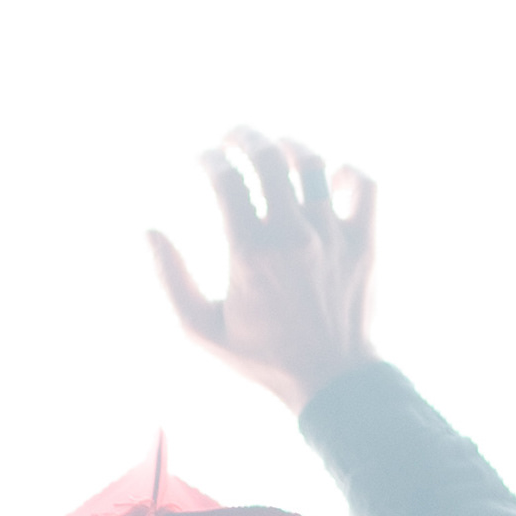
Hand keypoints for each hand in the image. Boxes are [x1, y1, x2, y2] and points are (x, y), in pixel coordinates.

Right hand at [149, 128, 378, 412]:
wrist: (333, 381)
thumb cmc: (264, 357)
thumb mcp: (202, 330)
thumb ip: (171, 279)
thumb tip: (150, 231)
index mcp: (251, 254)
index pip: (225, 180)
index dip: (207, 158)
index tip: (199, 157)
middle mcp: (294, 236)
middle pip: (268, 157)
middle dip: (244, 135)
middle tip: (232, 134)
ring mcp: (333, 235)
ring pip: (313, 163)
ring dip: (289, 145)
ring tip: (275, 146)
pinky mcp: (365, 241)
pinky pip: (364, 185)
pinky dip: (347, 171)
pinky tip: (329, 177)